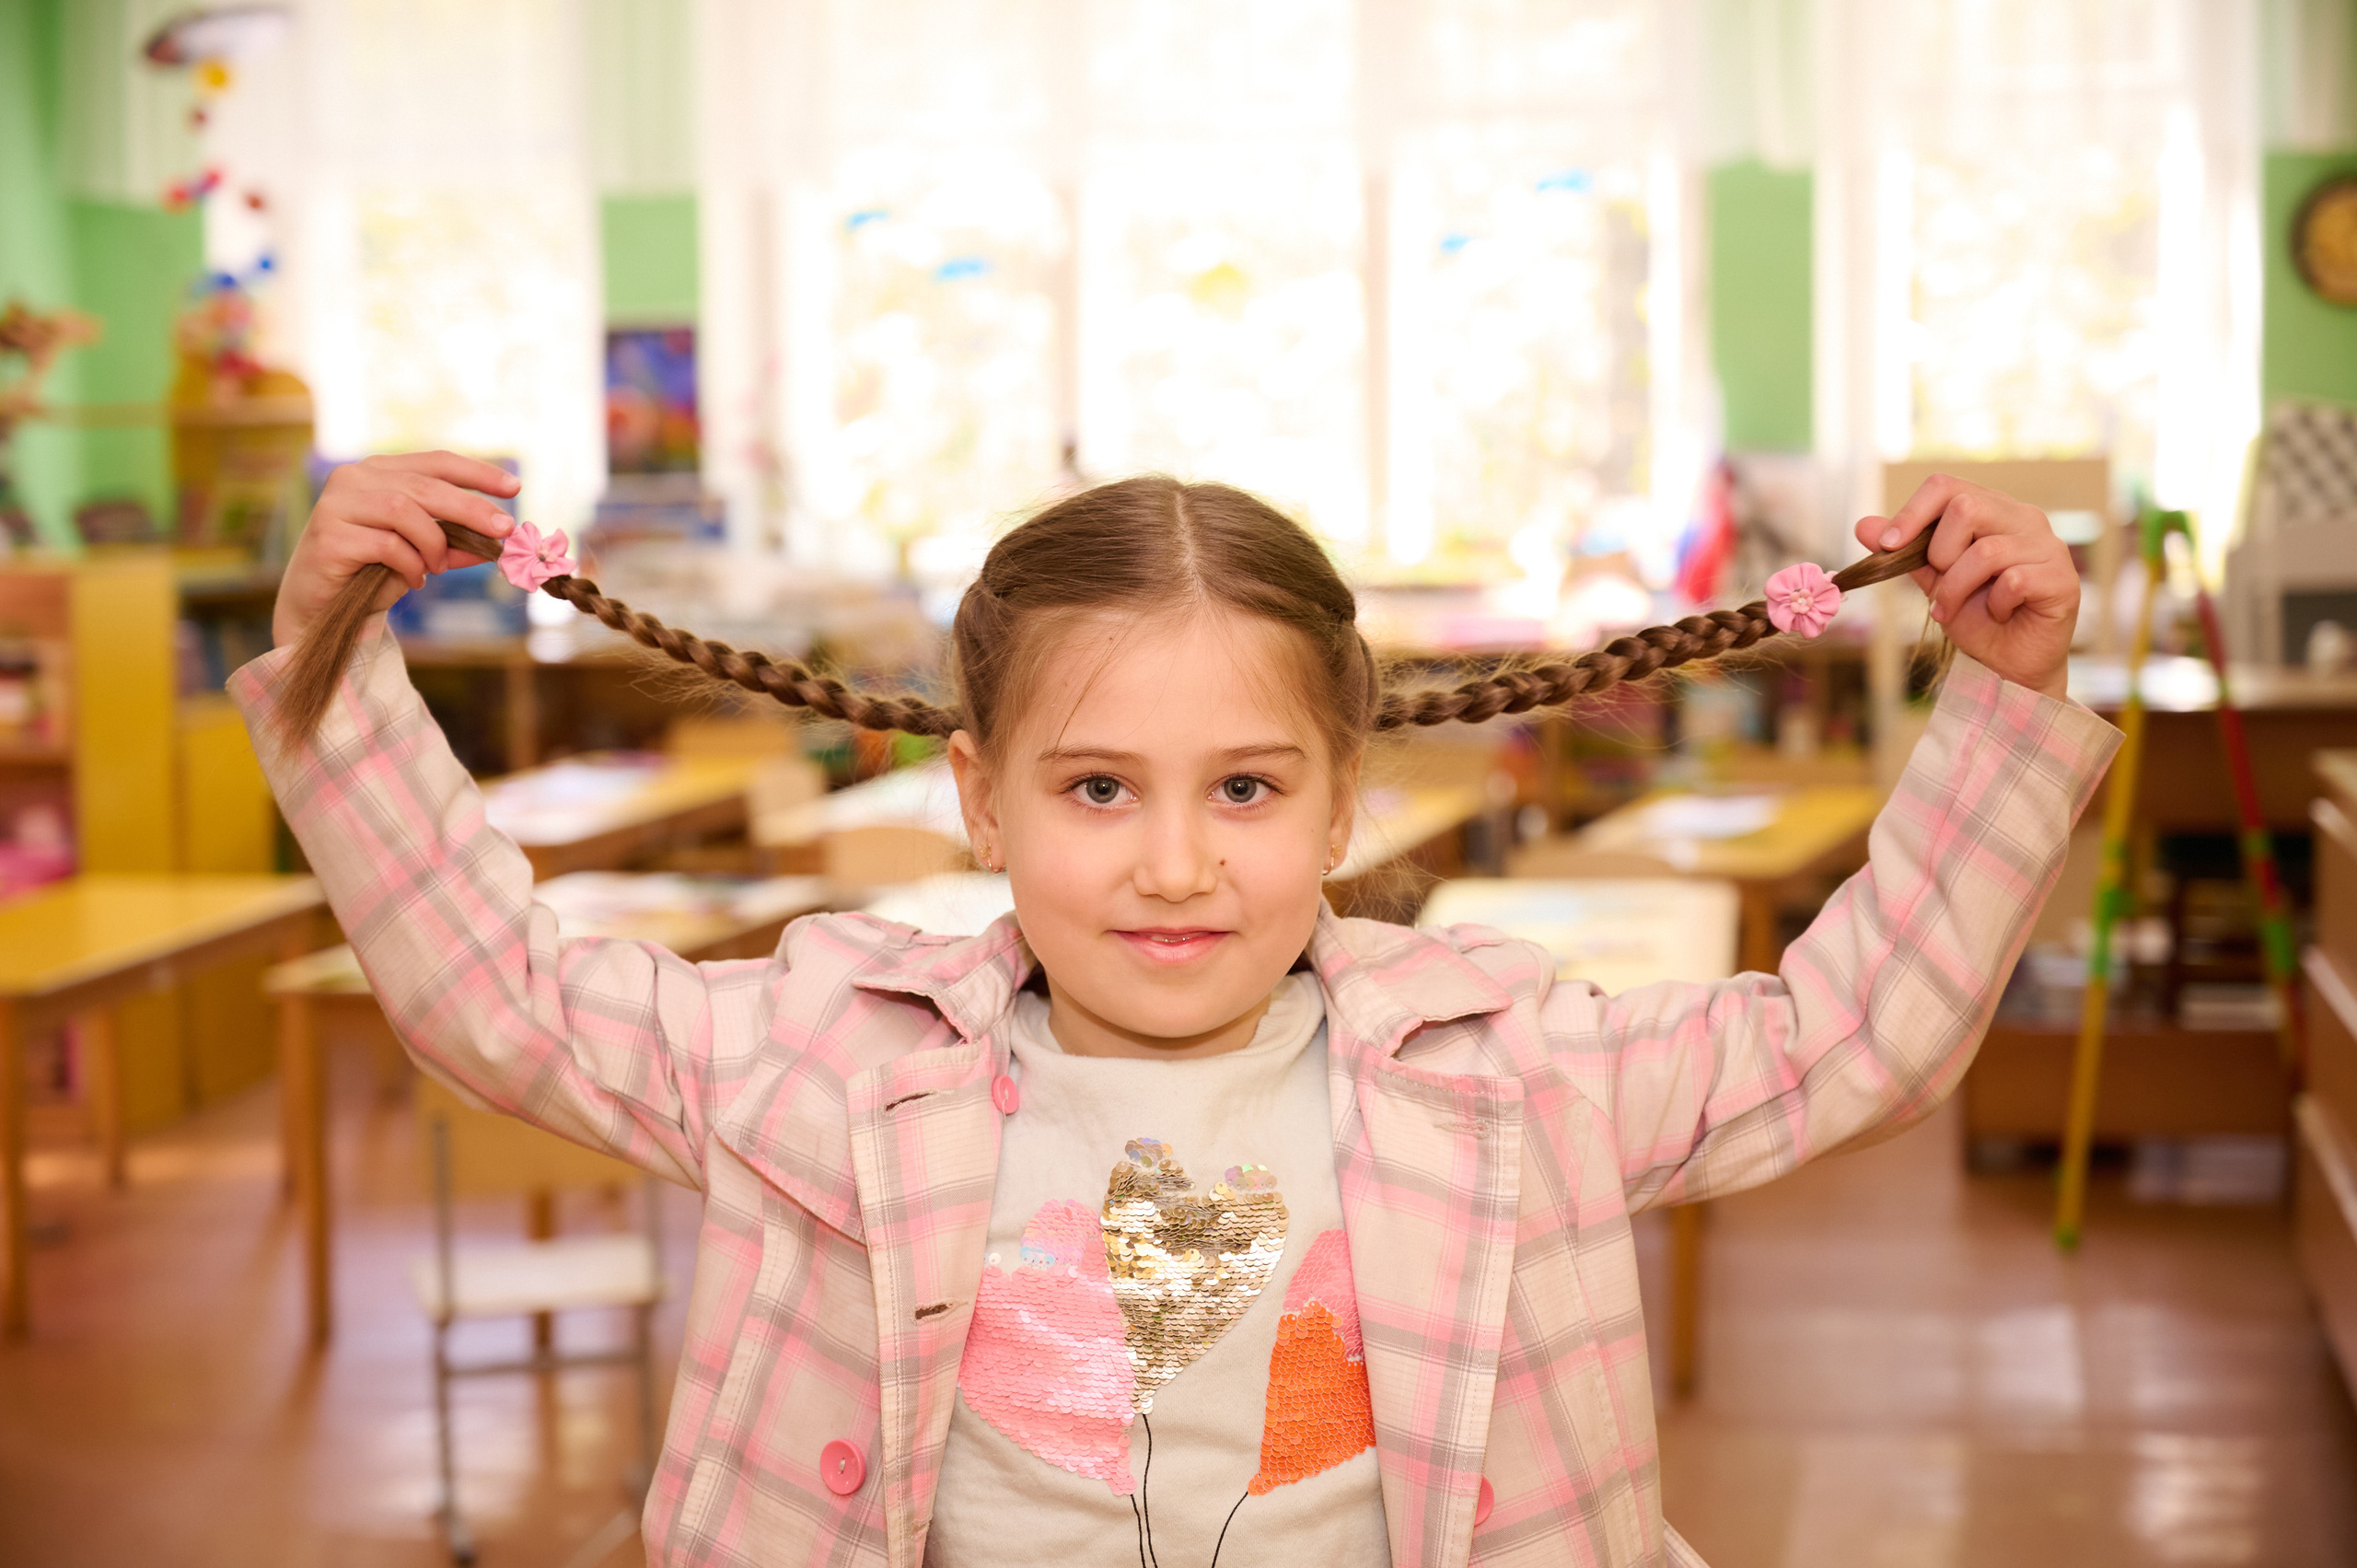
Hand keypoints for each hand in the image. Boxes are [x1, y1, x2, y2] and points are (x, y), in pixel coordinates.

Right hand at [273, 452, 519, 645]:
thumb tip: (497, 541)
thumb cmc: (371, 573)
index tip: (514, 487)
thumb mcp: (421, 554)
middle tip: (503, 529)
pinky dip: (410, 563)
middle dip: (470, 508)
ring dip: (433, 542)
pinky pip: (386, 544)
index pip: (435, 462)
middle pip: (425, 486)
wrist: (320, 607)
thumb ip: (453, 544)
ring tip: (436, 567)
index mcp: (378, 472)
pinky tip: (413, 579)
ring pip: (404, 510)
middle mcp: (353, 478)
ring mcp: (336, 504)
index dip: (476, 472)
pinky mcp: (329, 535)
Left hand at [1855, 476, 2077, 699]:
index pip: (1946, 486)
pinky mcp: (2061, 579)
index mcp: (1992, 510)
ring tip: (1952, 609)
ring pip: (1986, 550)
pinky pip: (2014, 580)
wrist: (2009, 663)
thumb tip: (1863, 525)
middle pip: (1966, 507)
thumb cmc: (1976, 617)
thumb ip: (1906, 552)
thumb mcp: (1932, 581)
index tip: (1888, 546)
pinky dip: (1994, 604)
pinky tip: (1998, 614)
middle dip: (1939, 554)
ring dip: (1956, 588)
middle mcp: (2024, 519)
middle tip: (1940, 584)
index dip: (1912, 512)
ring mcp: (2048, 547)